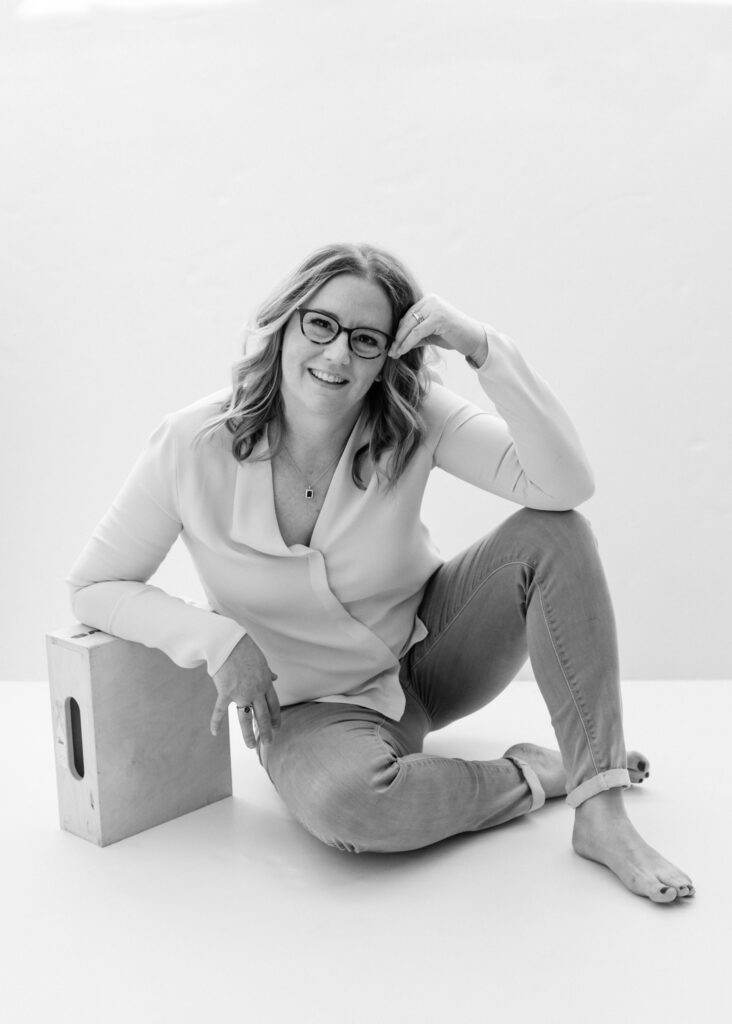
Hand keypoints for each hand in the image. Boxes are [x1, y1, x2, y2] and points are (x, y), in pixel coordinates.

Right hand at [210, 634, 280, 748]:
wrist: (229, 643)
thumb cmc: (245, 650)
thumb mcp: (261, 661)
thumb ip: (267, 673)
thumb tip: (275, 677)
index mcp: (265, 683)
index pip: (273, 705)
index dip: (275, 718)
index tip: (277, 727)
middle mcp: (255, 691)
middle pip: (263, 715)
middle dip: (266, 731)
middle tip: (269, 742)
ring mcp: (241, 693)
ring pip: (246, 718)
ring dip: (248, 733)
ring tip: (251, 746)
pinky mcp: (226, 692)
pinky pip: (221, 711)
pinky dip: (216, 722)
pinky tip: (215, 732)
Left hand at [388, 293, 485, 361]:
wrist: (474, 338)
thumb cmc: (453, 336)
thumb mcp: (430, 334)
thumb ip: (416, 335)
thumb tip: (397, 344)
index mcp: (428, 301)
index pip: (407, 316)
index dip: (397, 331)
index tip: (391, 345)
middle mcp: (430, 300)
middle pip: (406, 320)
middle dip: (396, 338)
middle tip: (390, 352)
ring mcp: (435, 307)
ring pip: (410, 326)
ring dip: (400, 342)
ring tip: (394, 354)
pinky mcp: (438, 317)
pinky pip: (417, 332)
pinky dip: (407, 343)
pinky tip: (402, 352)